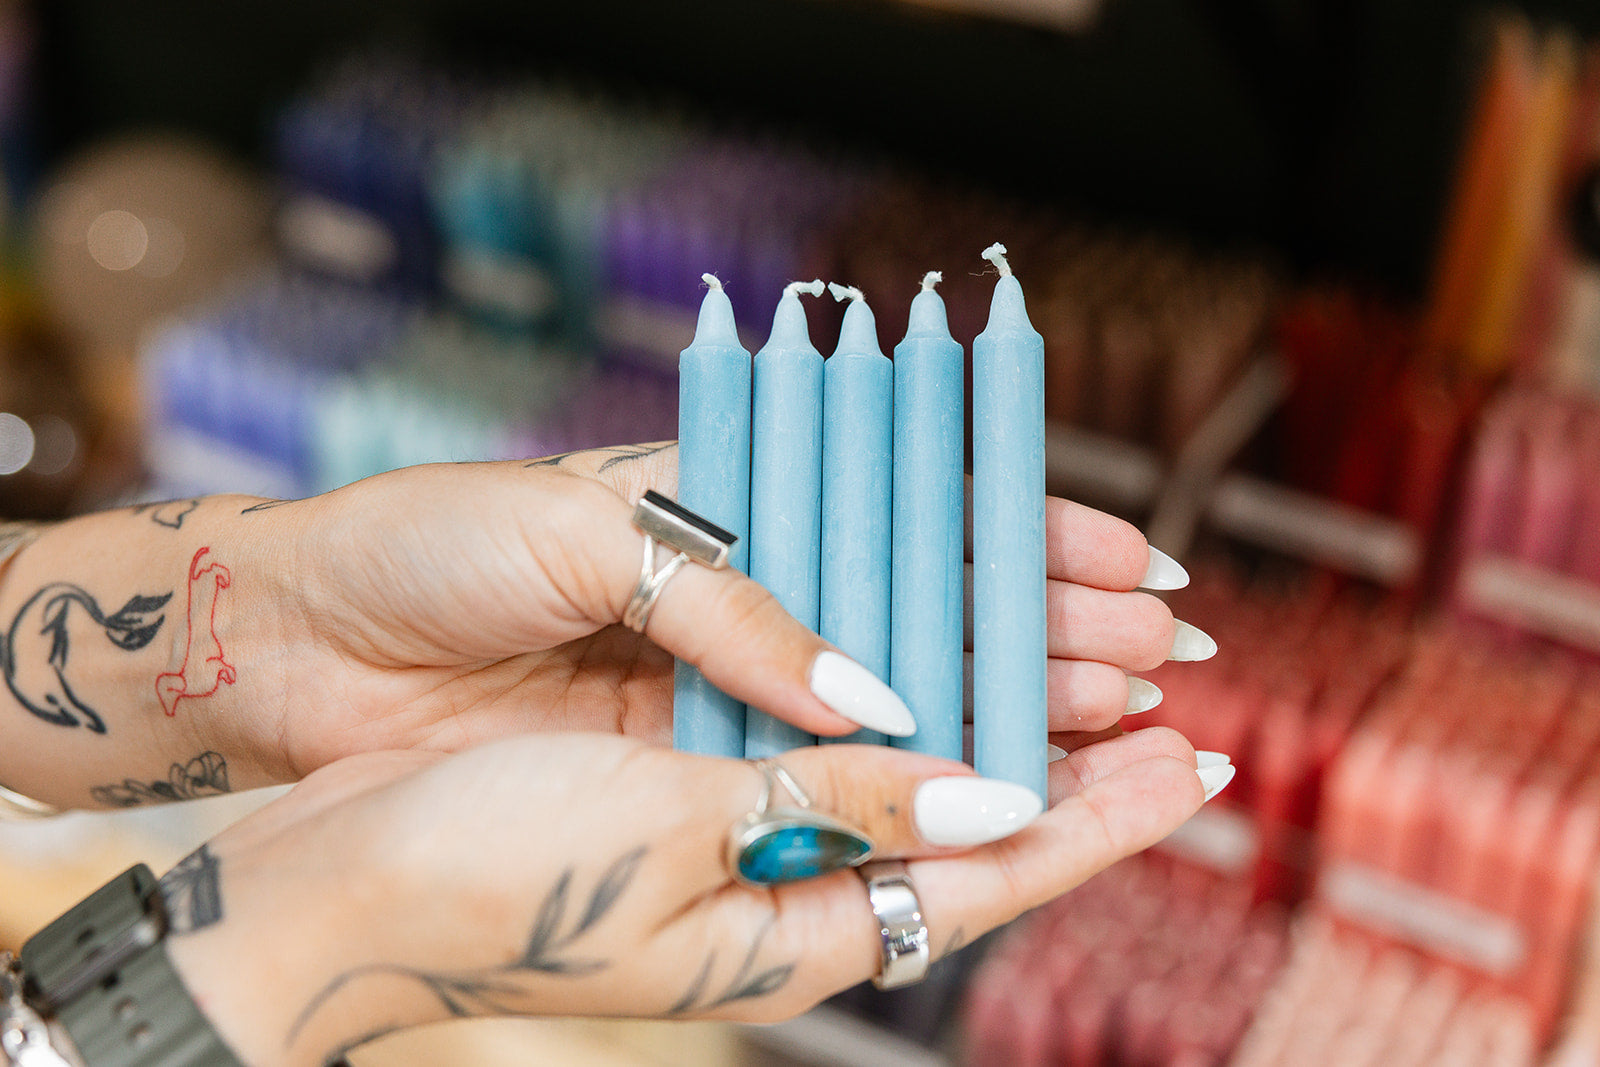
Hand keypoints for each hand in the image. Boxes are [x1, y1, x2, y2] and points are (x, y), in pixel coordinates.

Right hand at [162, 728, 1210, 1065]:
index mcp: (795, 934)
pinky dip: (880, 679)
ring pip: (895, 765)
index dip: (1101, 816)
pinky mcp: (678, 782)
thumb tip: (985, 797)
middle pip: (960, 819)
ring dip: (982, 699)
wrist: (330, 878)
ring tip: (1069, 642)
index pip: (991, 874)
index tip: (1195, 761)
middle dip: (1065, 749)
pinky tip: (915, 631)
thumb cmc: (486, 872)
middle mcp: (781, 891)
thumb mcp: (673, 837)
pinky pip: (811, 730)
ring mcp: (731, 837)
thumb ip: (833, 809)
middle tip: (1161, 675)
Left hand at [240, 442, 1195, 780]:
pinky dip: (898, 778)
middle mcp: (743, 597)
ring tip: (1115, 728)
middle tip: (1155, 668)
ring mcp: (719, 687)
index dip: (1024, 537)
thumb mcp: (586, 535)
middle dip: (1047, 634)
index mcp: (731, 505)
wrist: (296, 643)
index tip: (1130, 567)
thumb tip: (870, 693)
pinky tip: (983, 785)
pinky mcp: (678, 762)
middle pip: (926, 613)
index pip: (909, 512)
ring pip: (892, 701)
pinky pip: (813, 770)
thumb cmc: (432, 549)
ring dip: (1003, 711)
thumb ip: (733, 607)